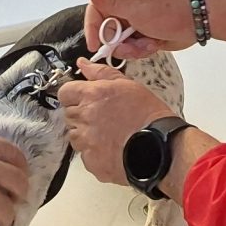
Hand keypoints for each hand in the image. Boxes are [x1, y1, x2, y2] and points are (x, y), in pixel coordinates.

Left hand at [60, 62, 179, 184]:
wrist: (160, 147)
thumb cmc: (148, 116)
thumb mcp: (128, 85)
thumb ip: (101, 73)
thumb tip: (83, 64)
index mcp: (92, 95)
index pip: (65, 92)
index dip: (74, 96)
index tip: (84, 100)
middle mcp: (85, 117)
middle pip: (69, 114)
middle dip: (82, 115)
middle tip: (103, 118)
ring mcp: (86, 141)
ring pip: (75, 135)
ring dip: (86, 134)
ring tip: (109, 134)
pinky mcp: (90, 161)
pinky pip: (84, 155)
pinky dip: (94, 153)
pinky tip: (112, 148)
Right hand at [85, 0, 195, 58]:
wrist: (195, 22)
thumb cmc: (167, 11)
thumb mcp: (135, 7)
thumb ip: (109, 2)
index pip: (96, 11)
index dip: (93, 29)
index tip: (95, 46)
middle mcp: (125, 7)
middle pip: (107, 31)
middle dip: (120, 43)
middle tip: (132, 45)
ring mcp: (134, 22)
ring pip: (120, 43)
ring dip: (133, 48)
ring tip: (147, 44)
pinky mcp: (142, 35)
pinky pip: (132, 48)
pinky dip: (141, 50)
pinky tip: (153, 44)